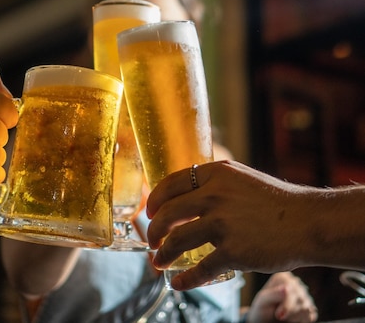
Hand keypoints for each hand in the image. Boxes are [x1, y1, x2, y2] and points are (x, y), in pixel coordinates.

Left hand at [147, 160, 315, 289]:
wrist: (306, 221)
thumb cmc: (275, 200)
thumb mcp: (241, 178)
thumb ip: (215, 183)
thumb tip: (187, 194)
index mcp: (216, 173)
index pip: (171, 183)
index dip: (155, 199)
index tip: (150, 211)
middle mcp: (215, 195)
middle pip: (168, 212)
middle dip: (154, 229)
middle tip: (152, 240)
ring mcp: (222, 223)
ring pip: (177, 240)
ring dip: (162, 254)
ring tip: (158, 261)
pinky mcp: (233, 251)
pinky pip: (199, 268)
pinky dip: (184, 279)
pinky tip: (178, 283)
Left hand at [247, 272, 317, 322]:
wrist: (265, 320)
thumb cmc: (262, 308)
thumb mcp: (263, 301)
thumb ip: (273, 294)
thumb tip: (286, 288)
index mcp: (283, 277)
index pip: (292, 289)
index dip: (287, 305)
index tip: (278, 315)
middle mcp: (295, 283)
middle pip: (301, 299)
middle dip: (290, 312)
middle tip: (280, 317)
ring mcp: (304, 294)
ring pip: (307, 308)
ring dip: (296, 317)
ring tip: (285, 318)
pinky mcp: (310, 306)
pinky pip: (312, 315)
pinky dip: (303, 320)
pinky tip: (293, 319)